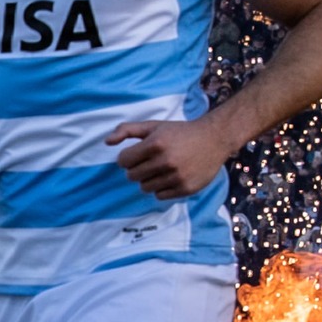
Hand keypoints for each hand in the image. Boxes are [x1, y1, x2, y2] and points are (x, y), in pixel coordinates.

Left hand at [105, 118, 232, 199]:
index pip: (123, 161)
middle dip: (136, 169)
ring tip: (160, 169)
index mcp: (155, 144)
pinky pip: (160, 196)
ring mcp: (176, 177)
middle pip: (132, 176)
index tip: (136, 155)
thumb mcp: (153, 125)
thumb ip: (127, 130)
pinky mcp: (185, 189)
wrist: (214, 138)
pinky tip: (170, 177)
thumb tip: (106, 142)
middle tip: (149, 162)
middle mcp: (165, 161)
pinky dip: (161, 188)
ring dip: (148, 180)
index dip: (127, 158)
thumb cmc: (179, 132)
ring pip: (145, 188)